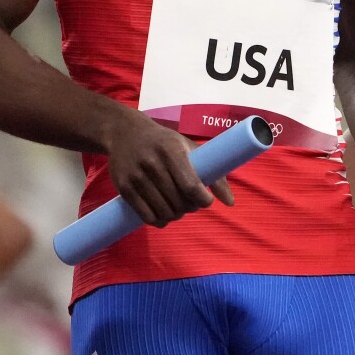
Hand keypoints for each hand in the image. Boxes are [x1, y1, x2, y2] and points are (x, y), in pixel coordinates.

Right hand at [102, 109, 228, 227]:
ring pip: (164, 212)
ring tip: (178, 209)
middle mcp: (152, 163)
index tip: (206, 200)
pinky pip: (147, 216)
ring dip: (176, 216)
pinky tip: (163, 216)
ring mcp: (136, 177)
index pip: (191, 186)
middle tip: (191, 203)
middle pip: (178, 202)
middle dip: (190, 208)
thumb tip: (230, 203)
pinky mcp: (124, 188)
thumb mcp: (188, 147)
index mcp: (171, 150)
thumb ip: (214, 173)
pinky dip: (159, 222)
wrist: (124, 132)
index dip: (203, 200)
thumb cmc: (163, 141)